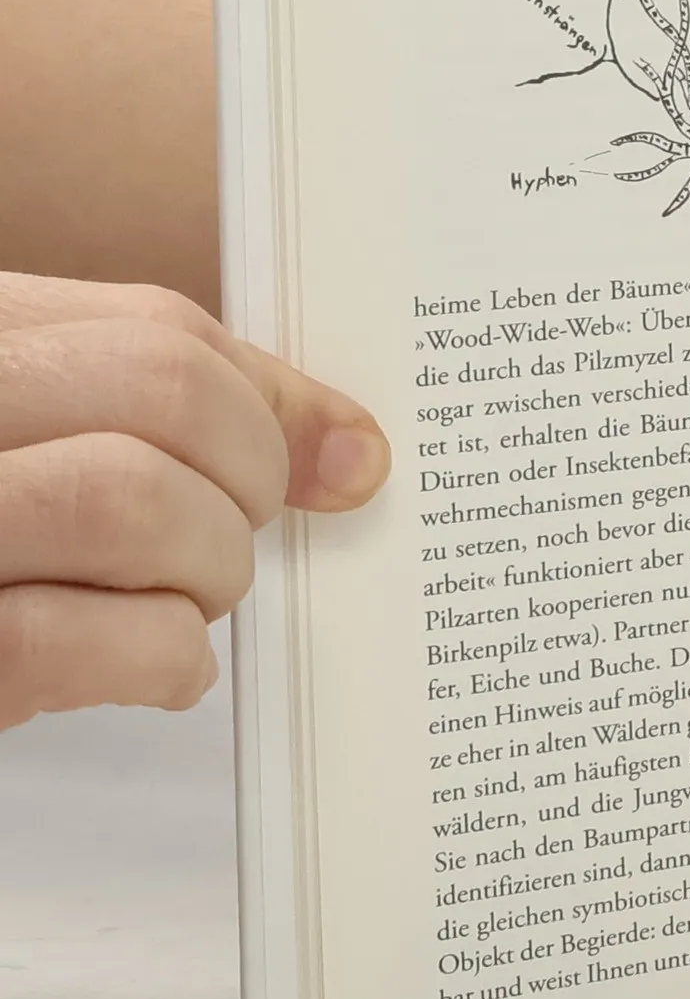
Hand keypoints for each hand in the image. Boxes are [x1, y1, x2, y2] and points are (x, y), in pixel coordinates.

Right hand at [0, 273, 387, 731]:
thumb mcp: (31, 436)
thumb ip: (150, 418)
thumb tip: (349, 452)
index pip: (153, 328)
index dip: (272, 401)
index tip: (338, 456)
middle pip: (164, 393)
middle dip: (247, 481)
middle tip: (232, 539)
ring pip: (133, 501)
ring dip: (205, 572)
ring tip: (180, 605)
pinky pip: (77, 638)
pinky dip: (158, 660)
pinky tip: (153, 669)